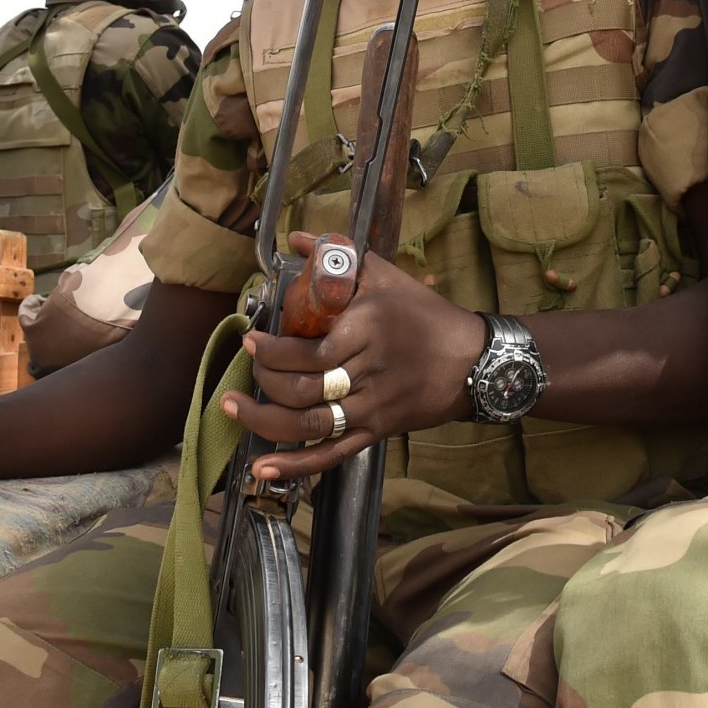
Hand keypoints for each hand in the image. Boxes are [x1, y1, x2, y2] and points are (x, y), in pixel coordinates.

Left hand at [225, 232, 486, 482]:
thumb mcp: (386, 276)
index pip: (310, 351)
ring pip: (311, 426)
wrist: (473, 361)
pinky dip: (295, 466)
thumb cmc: (426, 314)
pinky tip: (263, 468)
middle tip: (245, 369)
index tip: (252, 340)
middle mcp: (368, 372)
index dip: (273, 351)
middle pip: (304, 390)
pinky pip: (332, 455)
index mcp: (368, 330)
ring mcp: (371, 408)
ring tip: (234, 409)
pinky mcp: (376, 433)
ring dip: (266, 421)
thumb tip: (296, 239)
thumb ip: (338, 256)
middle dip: (264, 382)